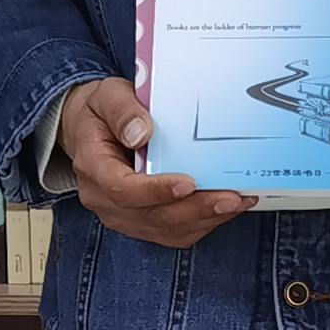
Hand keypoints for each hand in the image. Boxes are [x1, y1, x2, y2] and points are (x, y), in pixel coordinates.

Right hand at [57, 76, 249, 246]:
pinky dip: (202, 223)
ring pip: (167, 228)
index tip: (189, 183)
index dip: (157, 191)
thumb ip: (123, 111)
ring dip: (204, 219)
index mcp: (94, 168)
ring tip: (236, 202)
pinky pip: (174, 232)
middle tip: (229, 198)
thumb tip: (142, 132)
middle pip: (152, 215)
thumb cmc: (101, 115)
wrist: (92, 132)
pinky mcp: (142, 223)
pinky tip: (225, 209)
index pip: (123, 189)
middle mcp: (105, 200)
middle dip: (195, 209)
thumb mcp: (107, 96)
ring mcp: (124, 216)